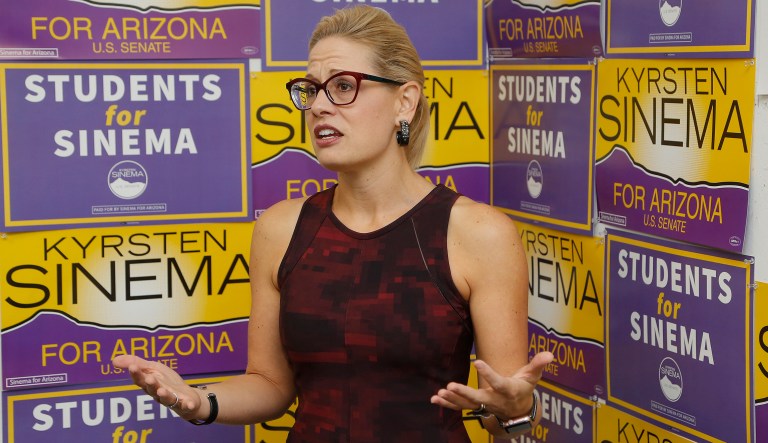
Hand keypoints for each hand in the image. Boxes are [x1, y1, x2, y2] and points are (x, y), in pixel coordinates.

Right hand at [113, 355, 203, 417]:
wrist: (188, 396)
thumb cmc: (167, 382)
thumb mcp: (153, 369)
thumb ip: (136, 363)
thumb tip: (113, 360)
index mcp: (150, 384)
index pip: (140, 379)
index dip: (136, 374)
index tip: (132, 366)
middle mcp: (158, 393)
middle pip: (152, 389)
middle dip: (150, 384)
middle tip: (149, 378)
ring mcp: (171, 399)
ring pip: (166, 398)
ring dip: (164, 395)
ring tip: (162, 391)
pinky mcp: (184, 404)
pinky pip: (185, 406)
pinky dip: (187, 405)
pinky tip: (188, 404)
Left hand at [430, 351, 553, 419]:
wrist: (518, 411)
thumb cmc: (524, 388)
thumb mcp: (532, 376)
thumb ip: (538, 364)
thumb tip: (550, 354)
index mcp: (508, 389)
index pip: (498, 382)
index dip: (488, 372)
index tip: (476, 361)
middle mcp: (494, 399)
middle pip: (478, 398)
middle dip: (464, 392)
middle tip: (451, 385)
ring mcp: (484, 405)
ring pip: (467, 404)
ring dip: (453, 399)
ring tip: (440, 393)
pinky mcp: (475, 407)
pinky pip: (460, 407)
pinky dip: (447, 405)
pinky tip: (434, 399)